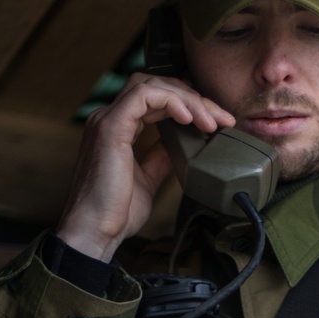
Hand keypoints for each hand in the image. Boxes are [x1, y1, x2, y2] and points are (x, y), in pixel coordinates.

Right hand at [56, 73, 235, 260]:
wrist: (96, 232)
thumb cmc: (117, 213)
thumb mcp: (148, 180)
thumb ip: (161, 158)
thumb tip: (182, 147)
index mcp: (118, 129)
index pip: (156, 99)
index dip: (189, 105)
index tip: (216, 123)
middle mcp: (110, 118)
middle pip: (157, 87)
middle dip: (194, 98)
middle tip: (222, 119)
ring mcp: (108, 120)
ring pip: (152, 85)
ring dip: (188, 99)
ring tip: (211, 121)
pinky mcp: (111, 127)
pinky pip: (144, 95)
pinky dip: (171, 100)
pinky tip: (189, 118)